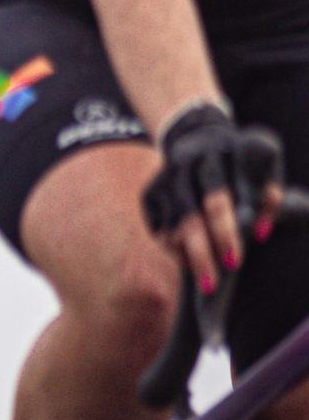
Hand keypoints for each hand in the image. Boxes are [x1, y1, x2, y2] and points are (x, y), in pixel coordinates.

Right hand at [140, 103, 283, 296]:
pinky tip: (190, 261)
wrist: (195, 133)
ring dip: (187, 257)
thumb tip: (261, 232)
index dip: (225, 234)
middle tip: (212, 286)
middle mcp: (184, 169)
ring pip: (170, 229)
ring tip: (205, 278)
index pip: (217, 201)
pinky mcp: (149, 193)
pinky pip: (158, 231)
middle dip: (201, 255)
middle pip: (189, 220)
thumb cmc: (240, 158)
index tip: (236, 262)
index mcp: (214, 159)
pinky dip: (173, 250)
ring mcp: (163, 181)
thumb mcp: (264, 163)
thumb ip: (270, 195)